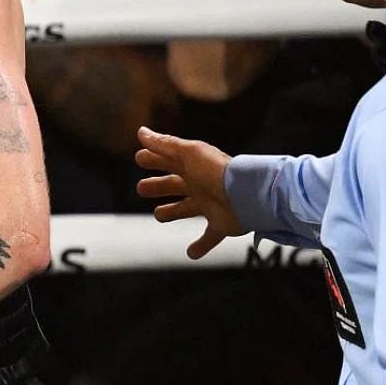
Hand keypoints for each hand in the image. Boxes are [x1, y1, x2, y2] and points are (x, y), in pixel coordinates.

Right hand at [135, 126, 244, 258]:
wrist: (246, 195)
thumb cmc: (216, 171)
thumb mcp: (188, 152)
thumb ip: (164, 144)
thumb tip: (141, 132)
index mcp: (193, 167)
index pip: (169, 160)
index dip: (154, 159)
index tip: (139, 159)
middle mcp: (200, 185)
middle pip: (174, 184)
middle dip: (158, 185)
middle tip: (141, 188)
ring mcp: (210, 205)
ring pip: (187, 209)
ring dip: (173, 211)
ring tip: (158, 215)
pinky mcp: (220, 224)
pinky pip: (209, 237)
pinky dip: (201, 246)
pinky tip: (191, 253)